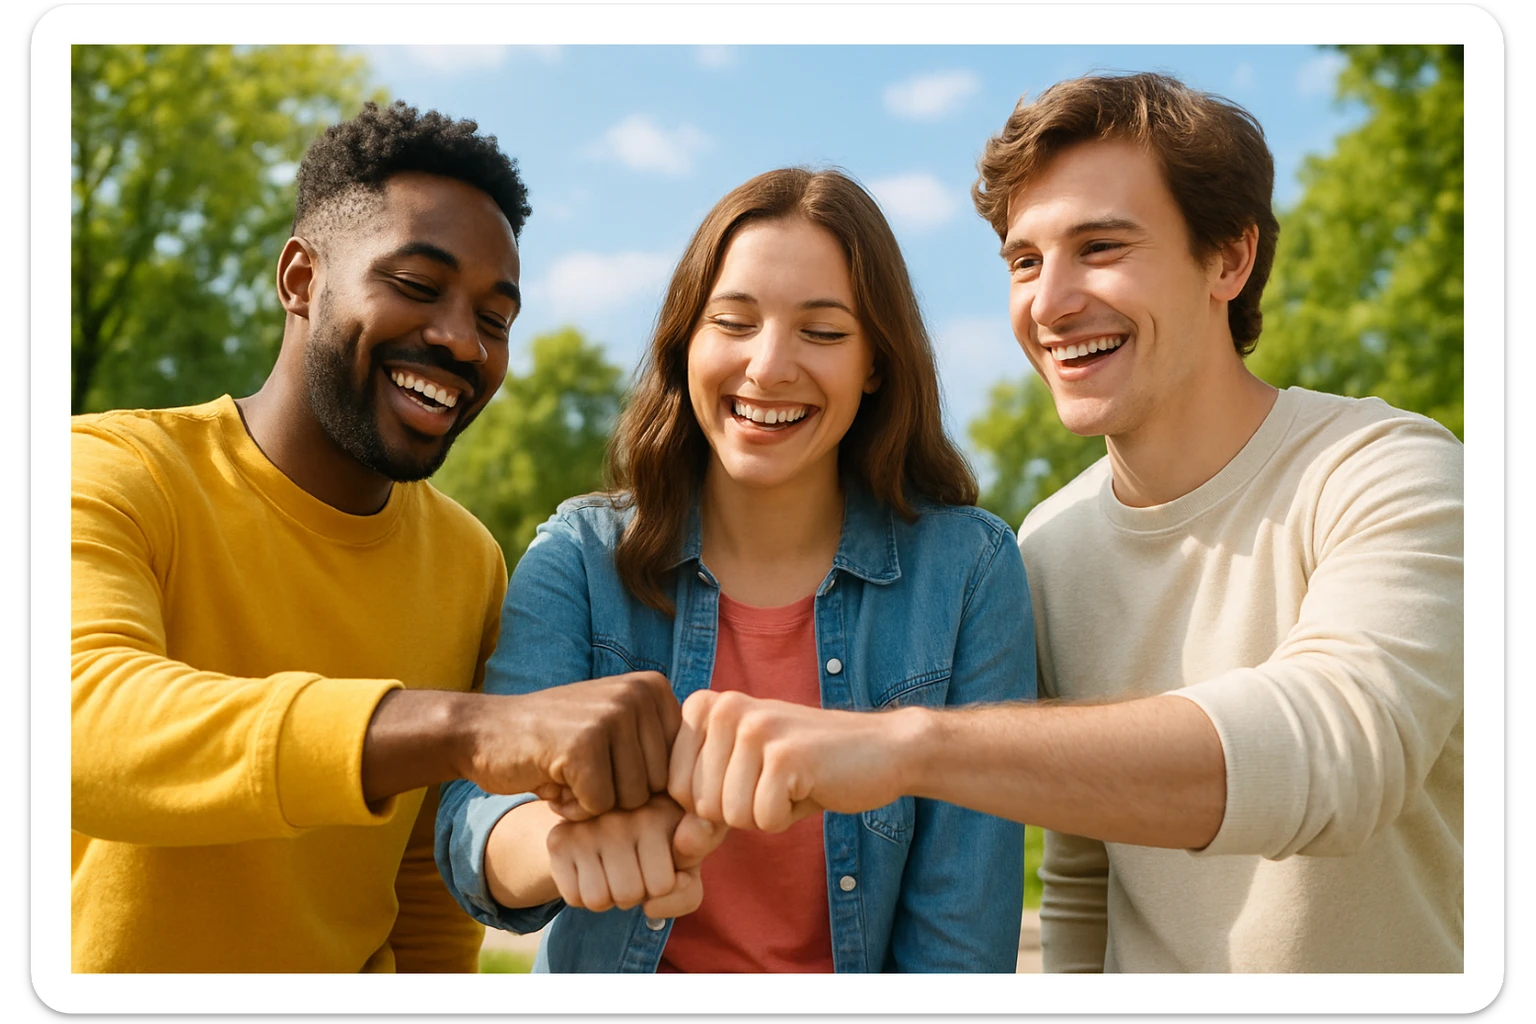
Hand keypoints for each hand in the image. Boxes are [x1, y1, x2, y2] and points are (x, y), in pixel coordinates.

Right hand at [462, 671, 680, 818]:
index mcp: (655, 688)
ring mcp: (611, 716)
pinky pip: (598, 806)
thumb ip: (659, 749)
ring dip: (593, 801)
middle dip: (615, 793)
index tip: (604, 756)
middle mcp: (639, 694)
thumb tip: (712, 793)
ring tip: (566, 769)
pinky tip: (550, 777)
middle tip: (578, 765)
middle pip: (656, 786)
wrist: (485, 731)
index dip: (638, 780)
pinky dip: (571, 807)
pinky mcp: (583, 745)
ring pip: (630, 800)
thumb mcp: (619, 731)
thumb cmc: (557, 741)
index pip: (678, 768)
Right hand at [546, 795, 727, 915]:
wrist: (604, 821)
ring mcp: (589, 824)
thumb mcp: (681, 871)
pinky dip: (582, 895)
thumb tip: (655, 901)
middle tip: (631, 869)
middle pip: (628, 895)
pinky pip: (574, 898)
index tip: (658, 864)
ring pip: (598, 900)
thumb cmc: (657, 850)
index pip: (662, 885)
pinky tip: (590, 869)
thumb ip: (686, 892)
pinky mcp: (559, 838)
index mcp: (664, 813)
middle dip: (632, 895)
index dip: (660, 886)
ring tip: (611, 869)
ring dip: (607, 898)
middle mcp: (625, 812)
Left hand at [667, 689, 913, 831]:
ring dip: (764, 813)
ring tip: (791, 781)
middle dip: (739, 809)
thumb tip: (678, 848)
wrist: (880, 750)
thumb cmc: (804, 769)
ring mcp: (755, 728)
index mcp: (705, 706)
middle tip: (776, 779)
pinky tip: (809, 786)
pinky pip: (763, 820)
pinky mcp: (786, 755)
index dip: (715, 802)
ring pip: (730, 815)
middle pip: (700, 805)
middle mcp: (724, 708)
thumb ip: (702, 812)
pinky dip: (788, 817)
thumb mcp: (741, 782)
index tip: (750, 774)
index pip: (675, 789)